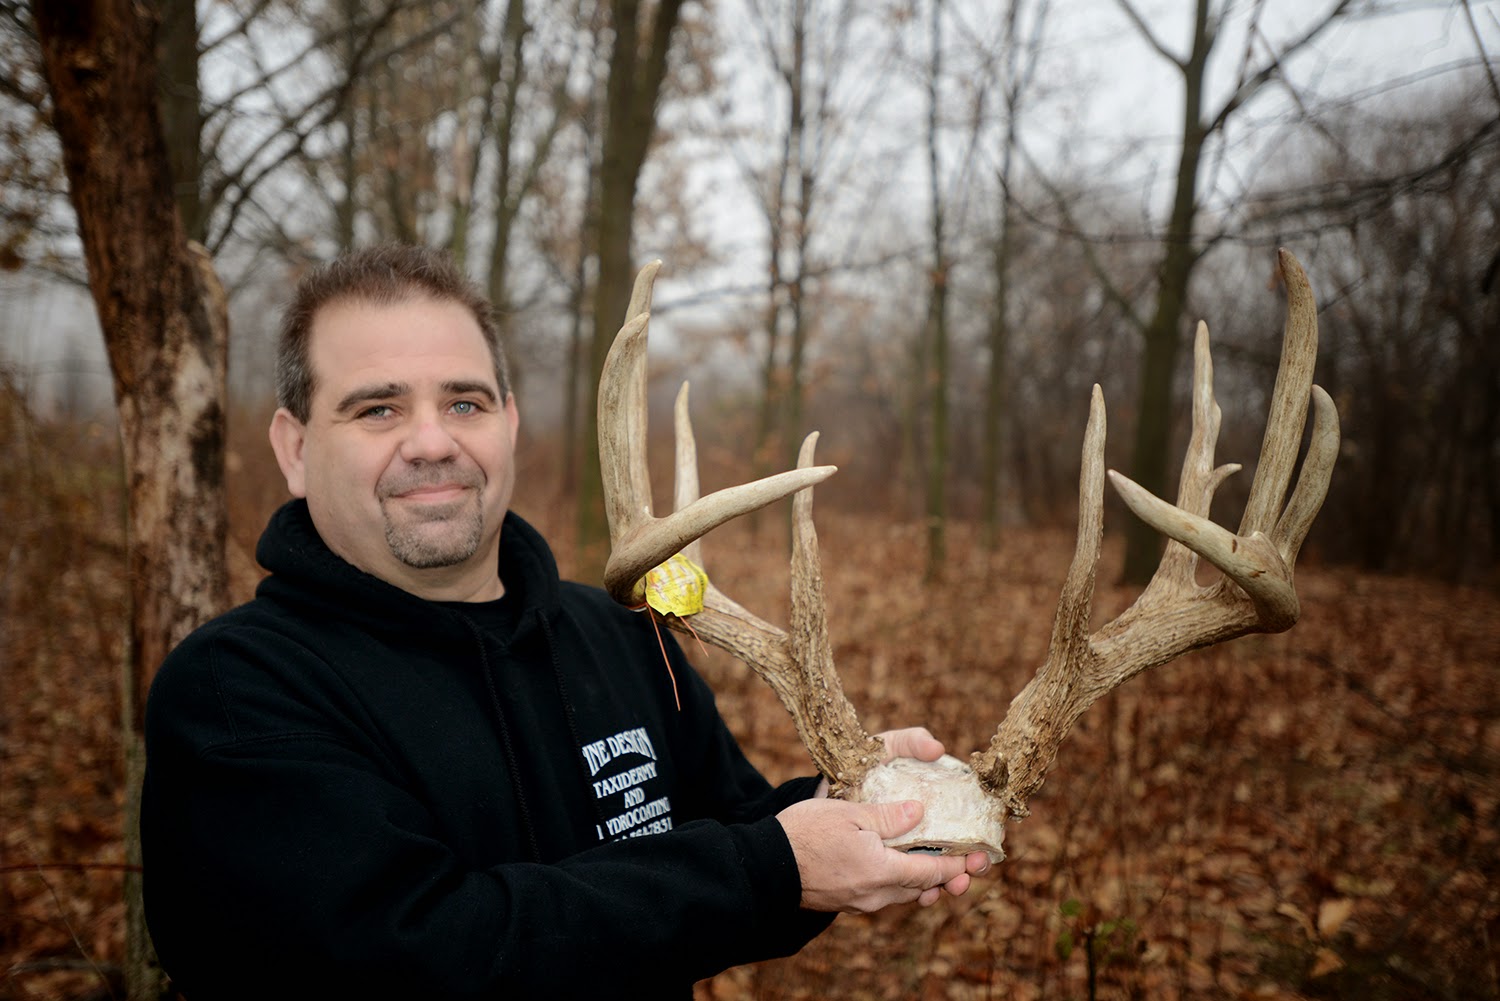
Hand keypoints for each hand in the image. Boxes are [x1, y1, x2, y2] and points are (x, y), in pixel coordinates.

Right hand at [808, 726, 989, 898]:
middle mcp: (875, 894)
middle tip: (968, 865)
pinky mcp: (847, 903)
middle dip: (946, 876)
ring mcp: (860, 902)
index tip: (978, 857)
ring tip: (939, 869)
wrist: (766, 865)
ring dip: (923, 881)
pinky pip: (884, 895)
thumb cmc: (804, 834)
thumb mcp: (848, 812)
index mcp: (881, 871)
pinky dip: (899, 882)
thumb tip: (919, 812)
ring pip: (903, 893)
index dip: (958, 864)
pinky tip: (898, 868)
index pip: (932, 871)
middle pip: (922, 887)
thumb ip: (887, 815)